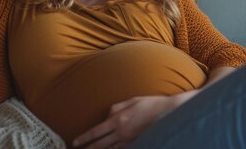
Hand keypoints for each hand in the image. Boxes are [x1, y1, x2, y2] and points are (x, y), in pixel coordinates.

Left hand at [73, 91, 196, 148]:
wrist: (170, 113)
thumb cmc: (150, 104)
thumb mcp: (130, 101)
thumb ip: (115, 109)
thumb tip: (106, 117)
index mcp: (119, 120)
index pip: (97, 132)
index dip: (84, 138)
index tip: (75, 143)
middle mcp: (122, 133)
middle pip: (101, 145)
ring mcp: (131, 141)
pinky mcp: (138, 143)